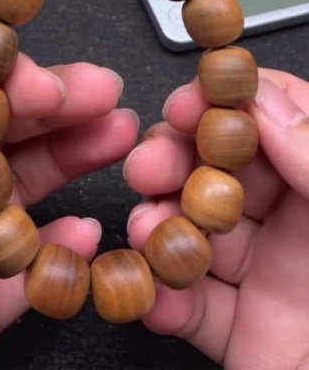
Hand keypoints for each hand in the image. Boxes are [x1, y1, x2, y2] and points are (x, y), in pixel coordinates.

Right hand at [124, 67, 308, 369]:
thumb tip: (267, 106)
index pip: (281, 118)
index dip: (232, 102)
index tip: (192, 102)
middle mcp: (307, 230)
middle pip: (226, 170)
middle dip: (178, 159)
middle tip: (150, 165)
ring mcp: (276, 283)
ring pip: (200, 235)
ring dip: (161, 227)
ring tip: (148, 232)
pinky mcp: (250, 338)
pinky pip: (194, 310)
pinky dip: (163, 299)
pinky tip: (155, 294)